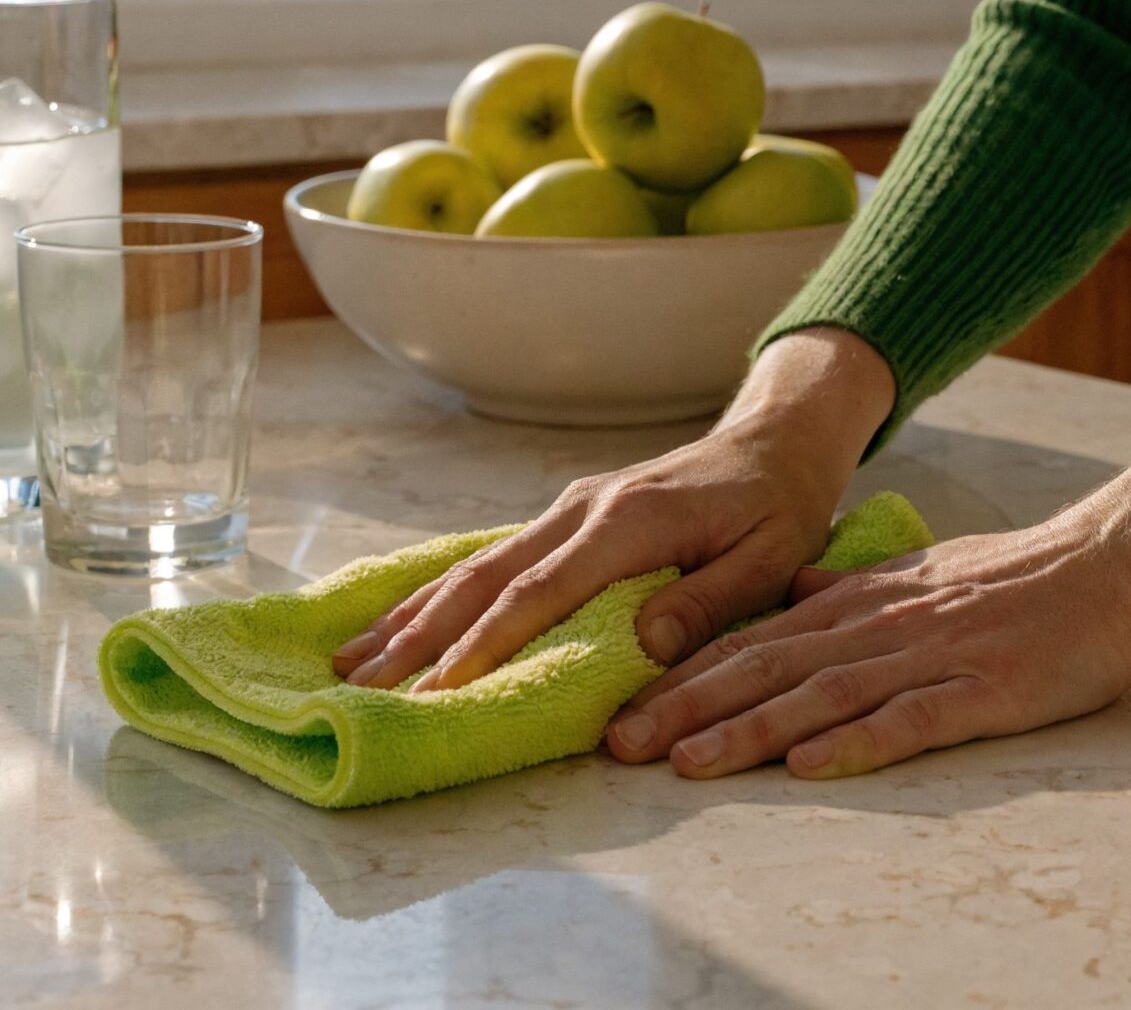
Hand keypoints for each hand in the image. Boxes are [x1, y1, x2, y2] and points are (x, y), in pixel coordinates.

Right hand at [331, 329, 895, 690]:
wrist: (776, 442)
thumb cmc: (779, 508)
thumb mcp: (768, 561)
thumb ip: (705, 603)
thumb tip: (640, 645)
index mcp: (629, 521)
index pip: (540, 591)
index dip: (487, 643)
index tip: (436, 688)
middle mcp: (583, 508)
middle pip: (485, 576)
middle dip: (420, 636)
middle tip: (359, 688)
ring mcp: (568, 507)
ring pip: (475, 565)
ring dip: (414, 614)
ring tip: (351, 663)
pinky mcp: (566, 516)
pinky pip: (493, 557)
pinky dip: (440, 593)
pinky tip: (402, 621)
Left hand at [603, 437, 1130, 777]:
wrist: (1114, 562)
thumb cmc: (1025, 577)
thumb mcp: (925, 571)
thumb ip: (855, 590)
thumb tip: (793, 596)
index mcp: (866, 603)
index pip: (758, 641)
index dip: (687, 675)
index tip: (625, 706)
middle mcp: (884, 627)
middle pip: (769, 669)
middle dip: (687, 707)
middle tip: (617, 744)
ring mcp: (932, 659)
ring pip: (821, 696)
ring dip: (747, 731)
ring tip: (684, 762)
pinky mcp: (984, 691)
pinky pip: (910, 720)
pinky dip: (854, 743)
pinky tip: (809, 765)